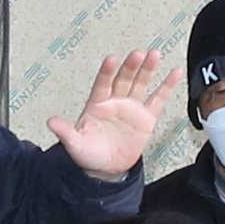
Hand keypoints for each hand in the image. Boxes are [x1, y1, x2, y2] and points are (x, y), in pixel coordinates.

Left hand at [49, 45, 172, 180]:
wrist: (106, 169)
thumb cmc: (88, 153)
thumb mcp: (75, 145)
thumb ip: (65, 132)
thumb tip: (51, 122)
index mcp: (97, 104)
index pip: (102, 84)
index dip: (107, 72)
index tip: (111, 60)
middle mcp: (115, 101)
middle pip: (123, 79)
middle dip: (130, 67)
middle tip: (138, 54)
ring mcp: (131, 108)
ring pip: (140, 84)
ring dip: (147, 69)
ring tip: (155, 54)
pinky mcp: (146, 118)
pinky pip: (157, 99)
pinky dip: (166, 86)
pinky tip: (174, 72)